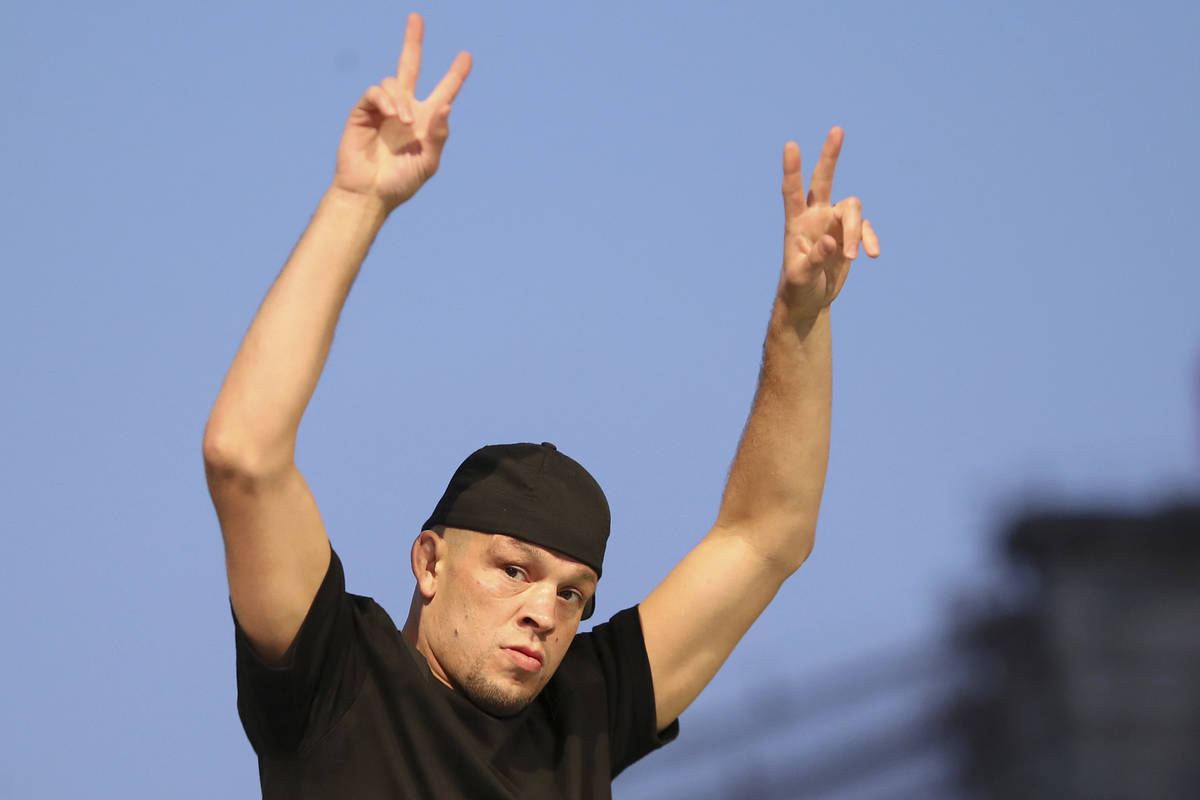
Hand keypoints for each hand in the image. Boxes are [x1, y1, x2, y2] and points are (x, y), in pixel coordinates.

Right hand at [331, 13, 471, 210]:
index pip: (444, 90)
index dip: (455, 74)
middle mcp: (404, 109)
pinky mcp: (363, 112)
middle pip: (409, 65)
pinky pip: (375, 92)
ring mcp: (382, 108)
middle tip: (416, 17)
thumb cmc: (401, 182)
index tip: (467, 56)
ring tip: (404, 123)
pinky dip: (386, 100)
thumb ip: (439, 135)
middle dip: (412, 41)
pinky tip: (393, 116)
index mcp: (425, 120)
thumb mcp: (429, 161)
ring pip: (393, 82)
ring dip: (401, 100)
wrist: (371, 193)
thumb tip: (447, 105)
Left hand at [778, 127, 879, 324]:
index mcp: (796, 223)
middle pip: (824, 180)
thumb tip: (830, 242)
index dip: (792, 169)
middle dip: (830, 156)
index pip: (792, 192)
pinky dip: (869, 239)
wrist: (810, 299)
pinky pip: (865, 228)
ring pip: (852, 209)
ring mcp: (834, 223)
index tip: (791, 145)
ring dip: (856, 231)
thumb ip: (815, 259)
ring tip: (854, 257)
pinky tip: (872, 255)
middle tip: (837, 130)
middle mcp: (815, 216)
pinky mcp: (849, 235)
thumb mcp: (802, 277)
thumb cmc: (798, 287)